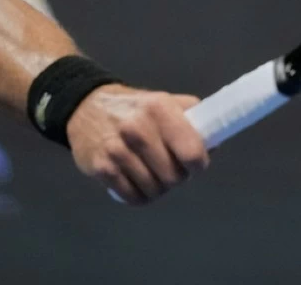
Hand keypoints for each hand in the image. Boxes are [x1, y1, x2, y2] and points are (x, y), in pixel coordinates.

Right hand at [67, 84, 208, 204]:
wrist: (85, 107)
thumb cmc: (134, 108)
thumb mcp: (165, 102)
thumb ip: (192, 118)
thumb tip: (215, 144)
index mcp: (159, 108)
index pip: (192, 152)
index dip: (198, 164)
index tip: (193, 164)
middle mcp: (138, 128)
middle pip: (174, 177)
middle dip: (176, 177)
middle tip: (168, 167)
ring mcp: (117, 150)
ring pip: (154, 191)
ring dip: (156, 188)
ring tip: (150, 172)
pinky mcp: (102, 168)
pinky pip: (132, 198)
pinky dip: (138, 195)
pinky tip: (135, 180)